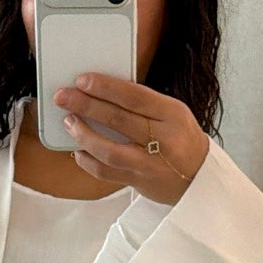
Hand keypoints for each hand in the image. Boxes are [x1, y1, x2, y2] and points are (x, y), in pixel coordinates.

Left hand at [52, 74, 209, 206]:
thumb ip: (142, 104)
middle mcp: (164, 140)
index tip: (82, 80)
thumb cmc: (180, 138)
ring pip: (111, 151)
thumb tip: (100, 92)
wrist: (199, 177)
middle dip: (86, 106)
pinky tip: (78, 150)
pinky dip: (88, 161)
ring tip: (69, 122)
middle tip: (63, 97)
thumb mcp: (172, 113)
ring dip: (84, 136)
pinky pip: (107, 173)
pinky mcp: (140, 183)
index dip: (106, 87)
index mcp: (172, 114)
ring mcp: (151, 164)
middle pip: (119, 120)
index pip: (134, 96)